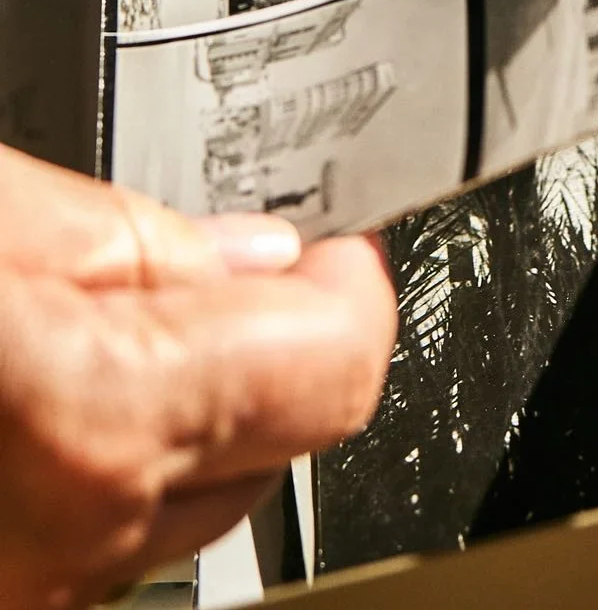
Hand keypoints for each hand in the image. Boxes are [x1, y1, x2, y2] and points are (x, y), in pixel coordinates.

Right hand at [0, 145, 396, 609]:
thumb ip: (126, 236)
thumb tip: (249, 254)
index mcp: (96, 416)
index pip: (337, 362)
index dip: (353, 280)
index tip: (341, 237)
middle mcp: (72, 540)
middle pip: (279, 436)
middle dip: (265, 339)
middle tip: (201, 257)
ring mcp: (27, 588)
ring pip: (190, 496)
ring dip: (183, 409)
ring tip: (92, 315)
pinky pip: (98, 532)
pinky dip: (102, 462)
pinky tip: (40, 387)